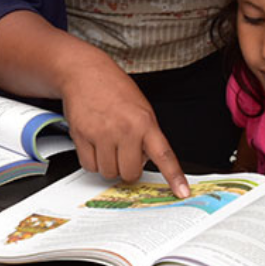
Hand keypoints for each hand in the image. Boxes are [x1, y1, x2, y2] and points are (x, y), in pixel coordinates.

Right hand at [60, 61, 188, 197]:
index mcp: (145, 122)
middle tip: (124, 153)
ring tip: (107, 144)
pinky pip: (89, 165)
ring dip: (108, 164)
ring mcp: (102, 133)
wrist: (85, 73)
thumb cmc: (113, 89)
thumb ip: (146, 135)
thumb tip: (144, 161)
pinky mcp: (82, 135)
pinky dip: (92, 160)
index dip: (174, 177)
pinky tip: (94, 144)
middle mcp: (125, 129)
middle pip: (129, 173)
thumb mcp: (141, 108)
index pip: (164, 155)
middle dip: (127, 168)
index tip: (183, 192)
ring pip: (108, 172)